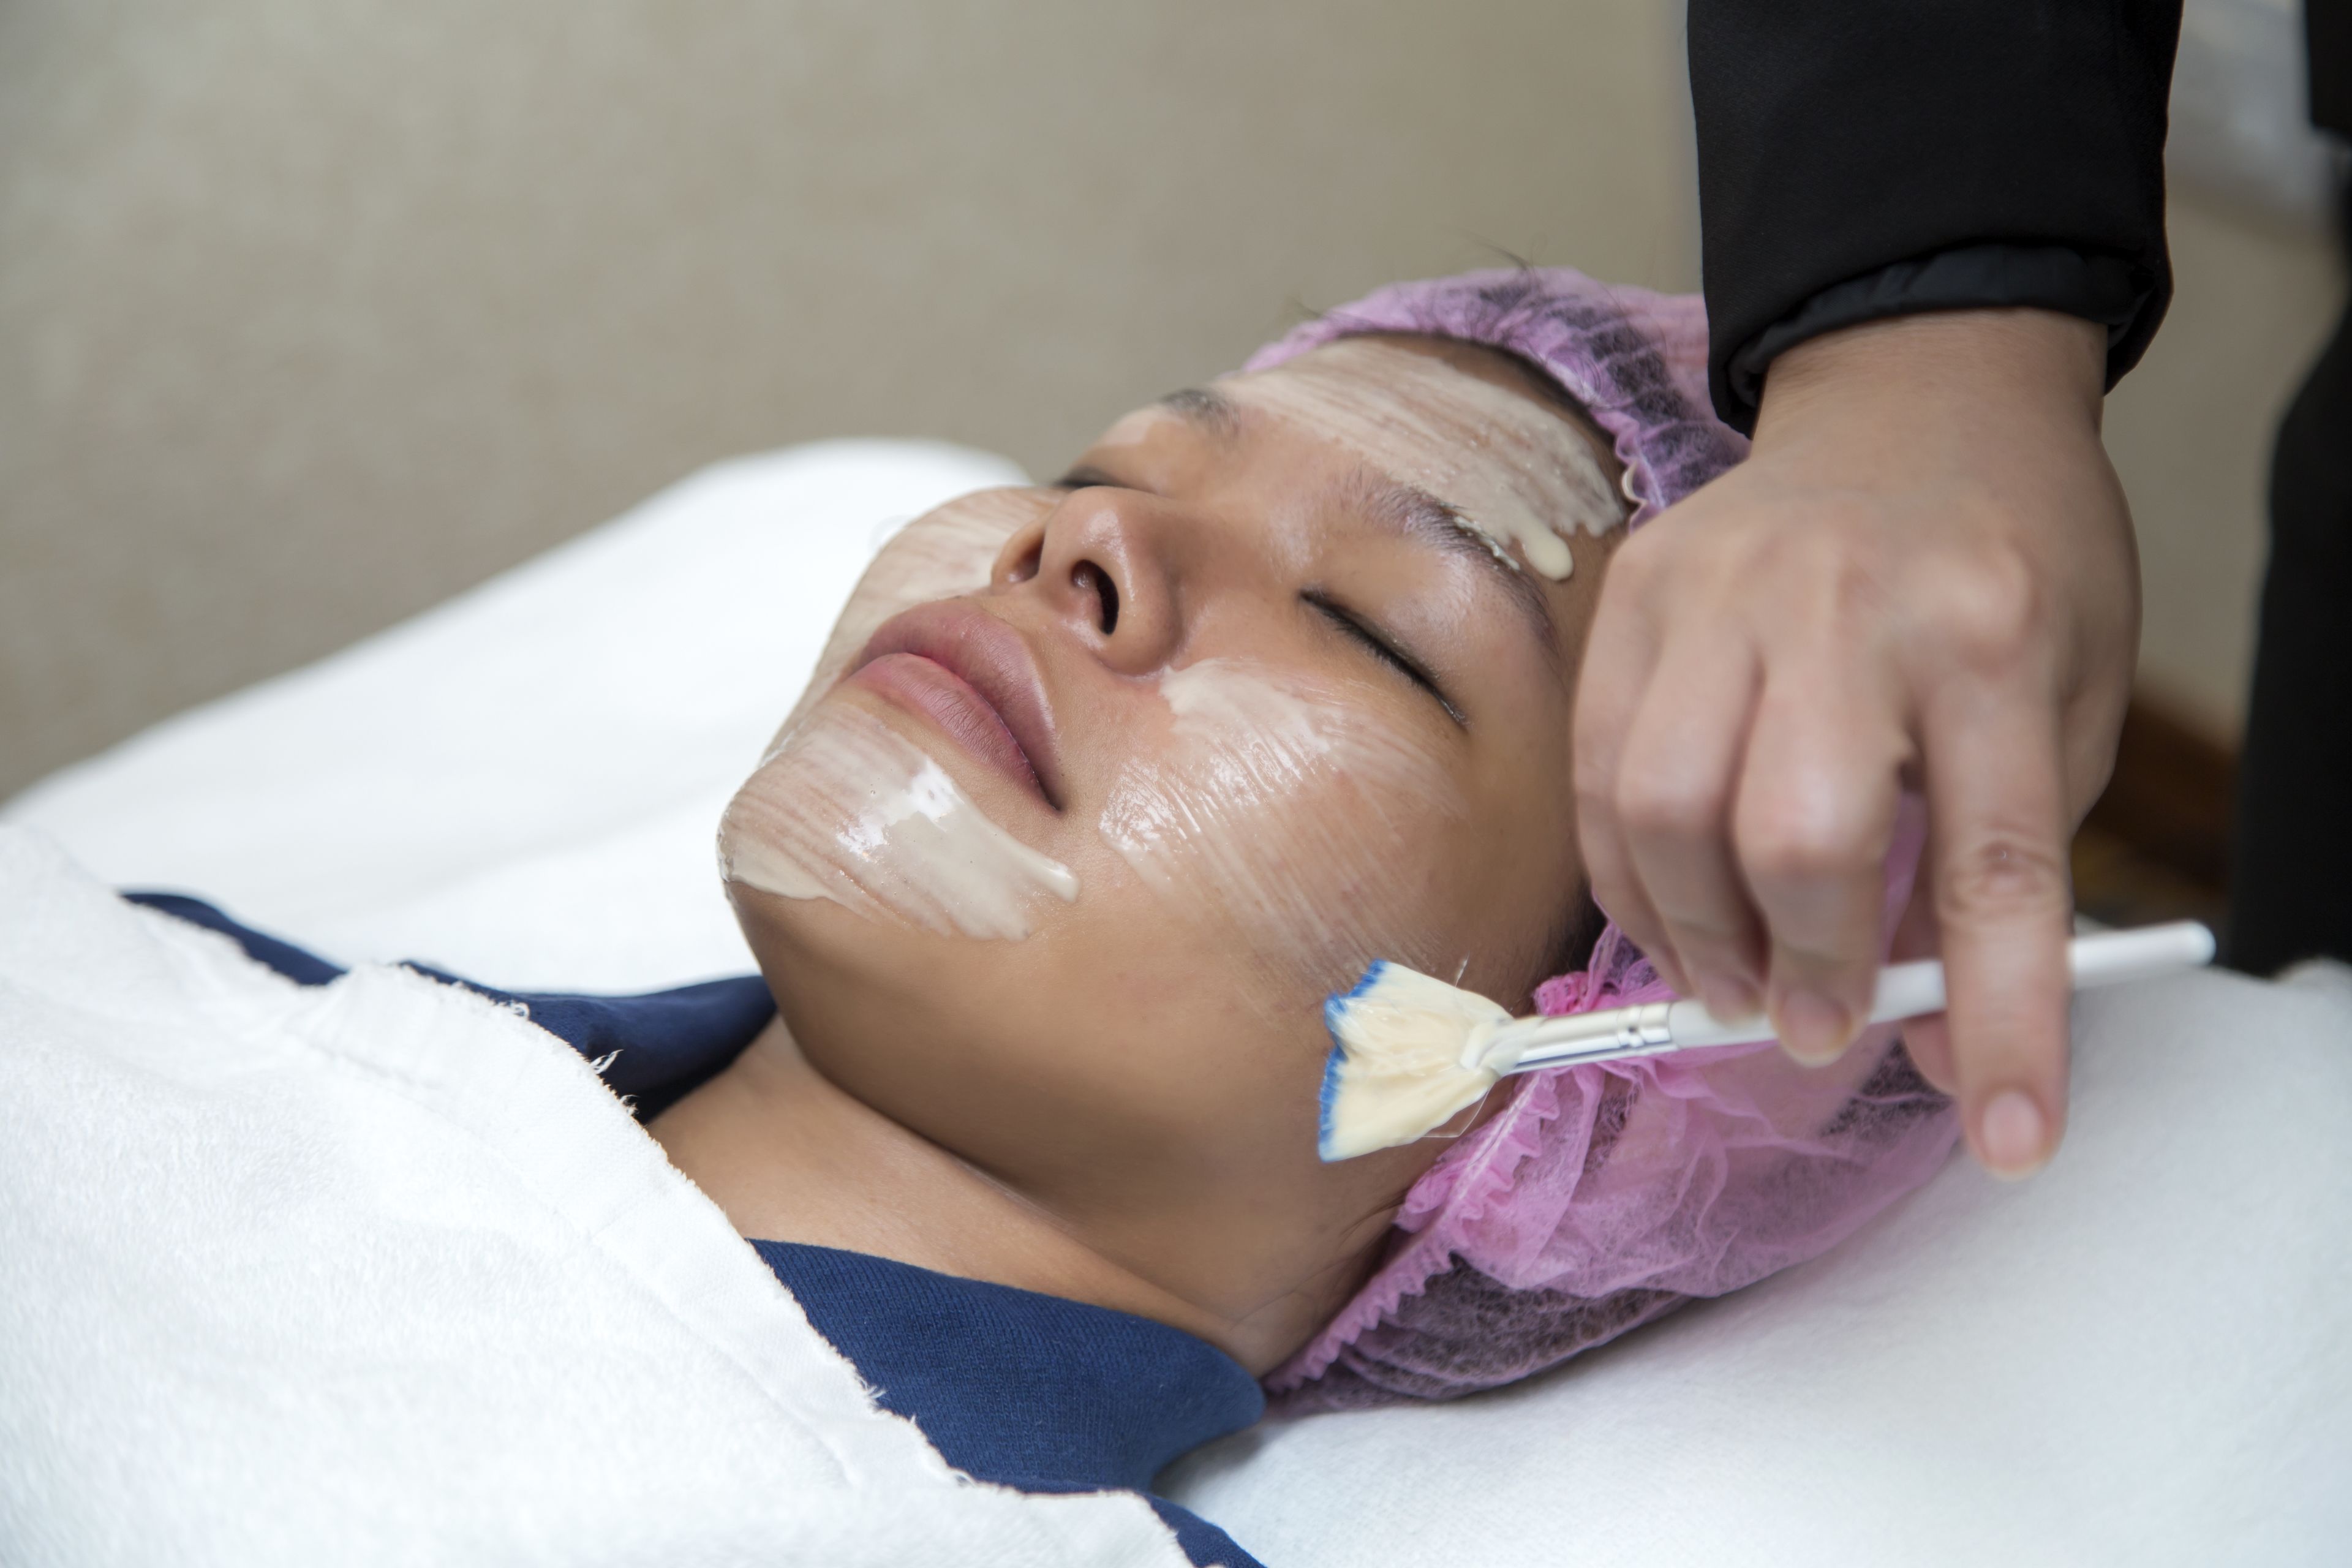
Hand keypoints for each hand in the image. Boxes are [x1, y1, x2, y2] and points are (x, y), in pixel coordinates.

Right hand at [1573, 308, 2137, 1175]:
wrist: (1920, 395)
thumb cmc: (2008, 565)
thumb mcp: (2061, 709)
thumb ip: (1996, 868)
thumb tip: (1924, 1044)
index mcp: (1995, 634)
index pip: (1998, 868)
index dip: (2000, 1022)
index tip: (2005, 1139)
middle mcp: (1847, 601)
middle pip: (1789, 839)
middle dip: (1798, 970)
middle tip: (1812, 1026)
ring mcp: (1720, 585)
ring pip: (1657, 810)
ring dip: (1688, 934)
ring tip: (1728, 979)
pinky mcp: (1635, 587)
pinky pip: (1596, 768)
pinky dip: (1625, 871)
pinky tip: (1667, 904)